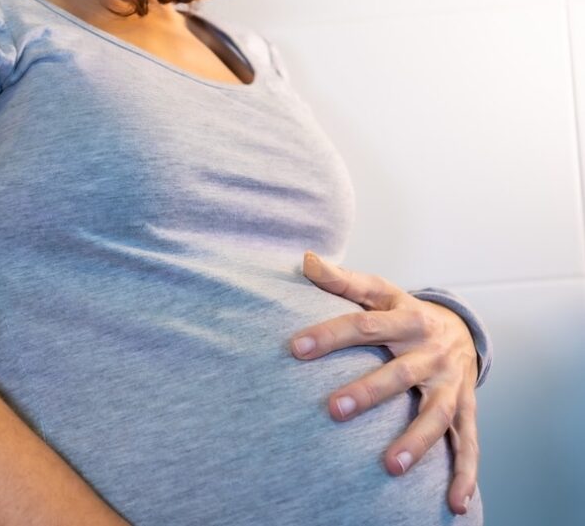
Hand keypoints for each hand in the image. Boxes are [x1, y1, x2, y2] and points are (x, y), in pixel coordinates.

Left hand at [290, 251, 478, 515]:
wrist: (460, 328)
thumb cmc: (402, 313)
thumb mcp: (378, 292)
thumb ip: (341, 281)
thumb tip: (306, 260)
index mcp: (406, 318)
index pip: (363, 324)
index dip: (330, 335)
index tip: (295, 348)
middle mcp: (430, 351)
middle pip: (399, 373)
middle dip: (368, 392)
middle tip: (332, 410)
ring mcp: (449, 383)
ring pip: (434, 414)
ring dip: (415, 441)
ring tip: (390, 466)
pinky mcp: (464, 410)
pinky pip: (466, 444)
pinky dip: (464, 475)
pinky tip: (454, 504)